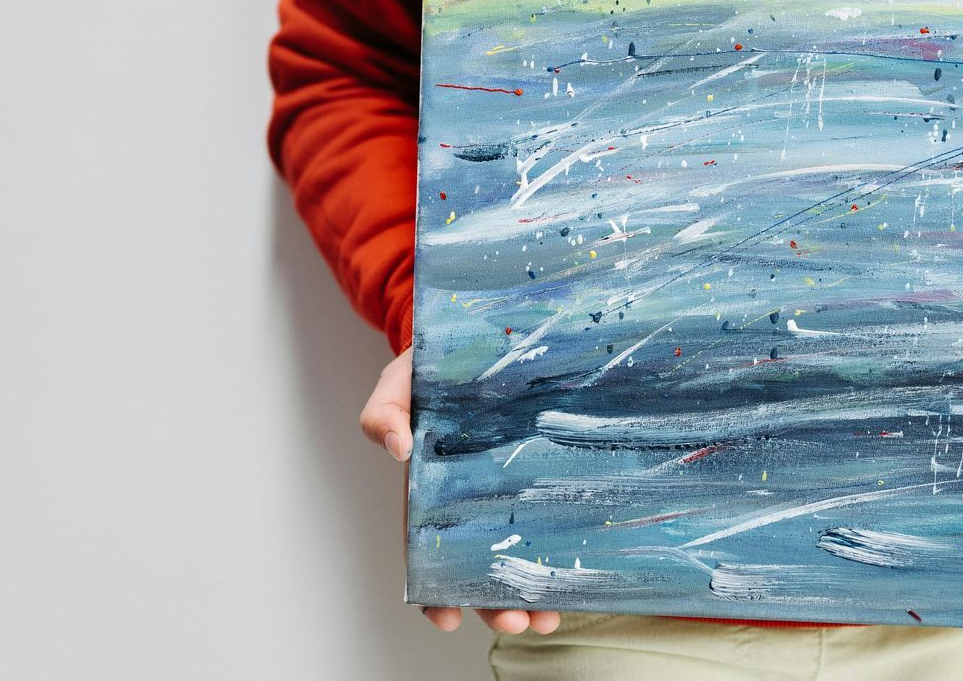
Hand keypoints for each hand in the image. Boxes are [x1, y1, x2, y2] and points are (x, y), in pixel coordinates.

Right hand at [360, 347, 561, 636]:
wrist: (474, 340)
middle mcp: (472, 497)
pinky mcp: (544, 470)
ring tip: (549, 615)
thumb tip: (398, 448)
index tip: (447, 619)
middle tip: (517, 622)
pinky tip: (578, 575)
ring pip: (519, 549)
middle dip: (495, 600)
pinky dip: (564, 549)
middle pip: (480, 563)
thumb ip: (384, 413)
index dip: (436, 587)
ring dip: (532, 589)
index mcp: (433, 488)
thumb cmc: (430, 370)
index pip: (431, 549)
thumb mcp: (398, 384)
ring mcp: (510, 487)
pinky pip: (554, 515)